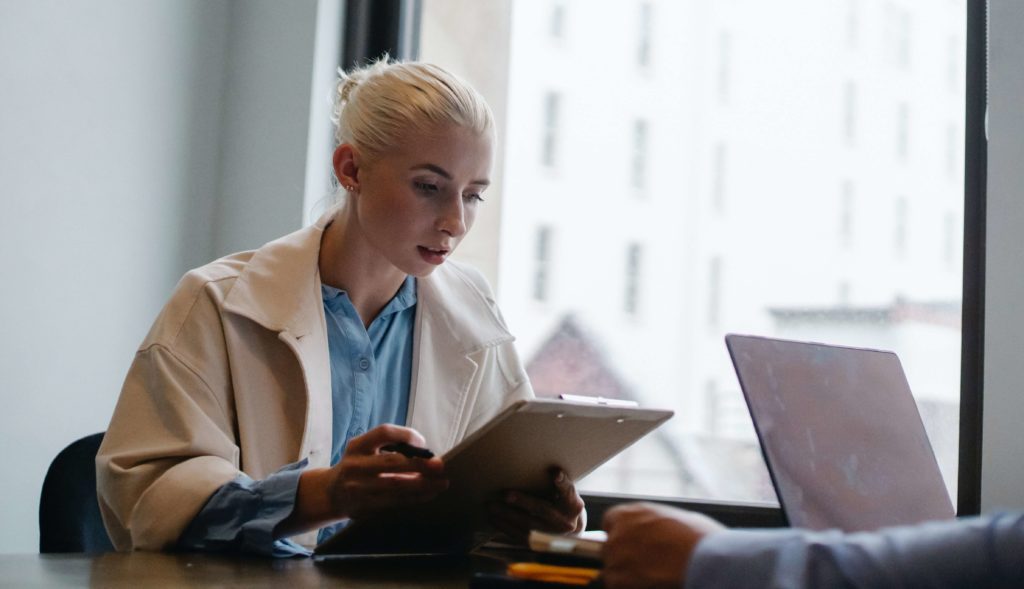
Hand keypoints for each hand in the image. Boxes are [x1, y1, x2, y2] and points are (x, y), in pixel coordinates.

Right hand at [325, 424, 447, 519]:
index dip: (406, 436)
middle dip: (420, 464)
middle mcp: (355, 465)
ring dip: (423, 484)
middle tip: (440, 465)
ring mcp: (358, 488)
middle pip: (392, 462)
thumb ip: (389, 447)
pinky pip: (394, 502)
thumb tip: (426, 454)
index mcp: (357, 446)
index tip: (423, 443)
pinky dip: (414, 498)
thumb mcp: (364, 449)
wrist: (330, 494)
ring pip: (396, 485)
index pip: (384, 433)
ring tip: (441, 483)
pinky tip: (428, 494)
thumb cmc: (357, 466)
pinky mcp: (363, 507)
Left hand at [487, 467, 584, 543]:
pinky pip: (520, 536)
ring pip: (528, 525)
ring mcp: (553, 535)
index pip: (567, 491)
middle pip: (543, 509)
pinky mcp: (540, 544)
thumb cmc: (562, 503)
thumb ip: (555, 485)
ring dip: (507, 515)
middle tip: (506, 494)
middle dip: (523, 502)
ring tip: (491, 506)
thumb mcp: (565, 493)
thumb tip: (533, 466)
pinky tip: (494, 518)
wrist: (570, 531)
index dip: (562, 482)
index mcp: (573, 504)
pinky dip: (505, 527)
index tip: (555, 473)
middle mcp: (565, 521)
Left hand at [601, 502, 724, 588]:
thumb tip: (662, 530)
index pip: (610, 522)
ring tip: (652, 577)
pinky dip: (629, 587)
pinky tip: (650, 584)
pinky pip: (617, 585)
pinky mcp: (618, 580)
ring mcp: (616, 557)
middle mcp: (618, 533)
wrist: (706, 561)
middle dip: (624, 556)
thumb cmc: (700, 539)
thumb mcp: (679, 518)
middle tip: (647, 565)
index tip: (632, 543)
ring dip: (627, 575)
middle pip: (610, 547)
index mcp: (630, 513)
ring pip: (613, 570)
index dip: (622, 533)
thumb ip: (659, 523)